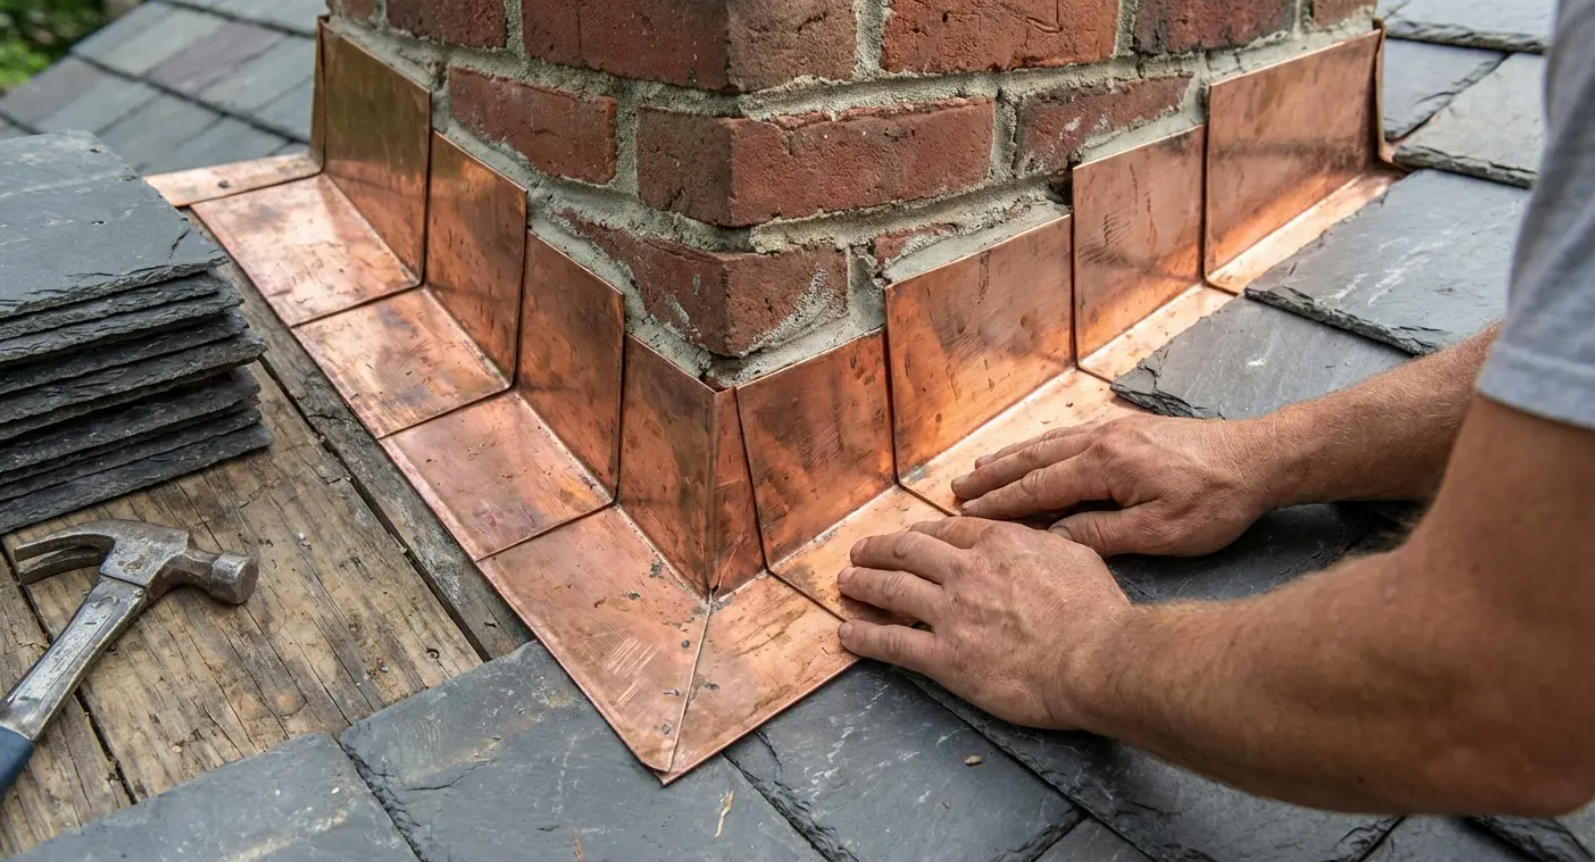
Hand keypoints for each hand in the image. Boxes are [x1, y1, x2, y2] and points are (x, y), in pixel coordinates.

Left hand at [837, 518, 1128, 730]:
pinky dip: (864, 637)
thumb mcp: (1074, 556)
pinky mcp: (945, 657)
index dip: (918, 534)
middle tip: (860, 552)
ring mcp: (951, 614)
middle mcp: (966, 571)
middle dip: (877, 550)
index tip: (906, 538)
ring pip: (891, 590)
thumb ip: (1042, 545)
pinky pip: (892, 643)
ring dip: (862, 583)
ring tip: (846, 583)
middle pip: (907, 552)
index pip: (944, 532)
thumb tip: (1037, 540)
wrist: (1095, 659)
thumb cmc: (1096, 612)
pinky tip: (847, 633)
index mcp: (997, 543)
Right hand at [951, 415, 1274, 556]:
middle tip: (954, 492)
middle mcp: (1101, 440)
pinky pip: (1068, 438)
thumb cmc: (1217, 501)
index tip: (965, 515)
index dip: (1000, 504)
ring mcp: (1114, 430)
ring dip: (1010, 459)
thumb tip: (1054, 538)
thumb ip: (1102, 535)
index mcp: (1105, 465)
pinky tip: (1031, 455)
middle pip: (1032, 459)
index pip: (1038, 487)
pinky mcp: (1127, 430)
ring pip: (1047, 444)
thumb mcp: (1161, 533)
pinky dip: (1039, 448)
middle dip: (992, 478)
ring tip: (978, 472)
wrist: (1261, 458)